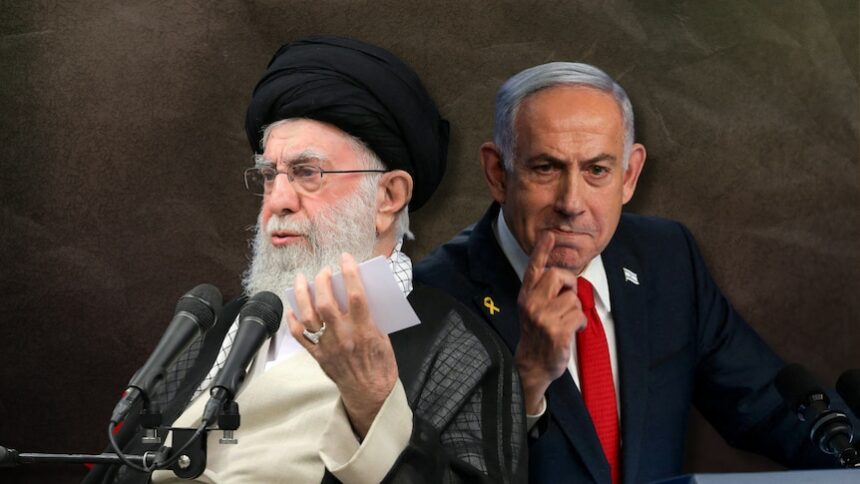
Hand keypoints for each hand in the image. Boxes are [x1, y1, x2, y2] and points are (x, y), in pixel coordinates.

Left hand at [288, 253, 398, 437]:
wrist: (371, 394)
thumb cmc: (381, 365)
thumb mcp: (384, 337)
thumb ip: (370, 316)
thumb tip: (358, 294)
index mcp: (365, 330)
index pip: (356, 296)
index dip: (350, 273)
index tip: (345, 258)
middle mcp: (344, 337)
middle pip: (327, 303)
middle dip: (323, 281)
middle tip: (325, 270)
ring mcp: (328, 346)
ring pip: (309, 317)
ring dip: (302, 295)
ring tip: (302, 279)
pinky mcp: (318, 356)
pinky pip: (300, 337)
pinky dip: (293, 320)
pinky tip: (293, 307)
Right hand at [515, 231, 586, 413]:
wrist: (532, 364)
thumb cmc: (537, 334)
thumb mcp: (533, 310)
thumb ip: (543, 293)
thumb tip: (565, 279)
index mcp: (526, 296)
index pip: (534, 268)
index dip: (542, 250)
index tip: (549, 236)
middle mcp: (532, 304)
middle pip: (559, 276)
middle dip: (570, 285)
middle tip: (568, 299)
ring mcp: (543, 317)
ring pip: (573, 299)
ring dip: (575, 311)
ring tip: (564, 323)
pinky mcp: (556, 331)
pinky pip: (579, 316)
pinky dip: (579, 324)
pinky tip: (570, 332)